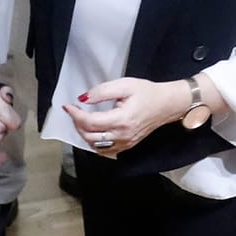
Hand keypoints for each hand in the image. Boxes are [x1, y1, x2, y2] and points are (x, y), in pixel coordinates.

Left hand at [63, 77, 192, 157]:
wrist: (167, 104)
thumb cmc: (147, 93)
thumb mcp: (125, 85)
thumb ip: (102, 92)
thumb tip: (83, 99)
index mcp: (122, 119)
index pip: (90, 122)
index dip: (75, 115)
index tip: (68, 106)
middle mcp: (123, 135)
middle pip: (89, 136)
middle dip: (77, 123)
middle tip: (74, 111)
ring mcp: (125, 143)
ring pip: (95, 146)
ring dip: (84, 134)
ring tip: (82, 120)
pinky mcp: (127, 146)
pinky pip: (105, 150)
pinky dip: (95, 142)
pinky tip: (94, 131)